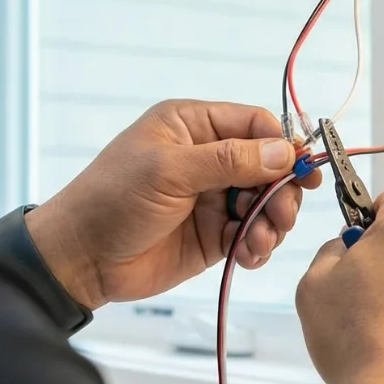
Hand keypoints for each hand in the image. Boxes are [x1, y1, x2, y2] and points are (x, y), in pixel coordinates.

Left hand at [25, 100, 322, 308]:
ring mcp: (213, 198)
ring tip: (258, 241)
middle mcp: (207, 158)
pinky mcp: (214, 234)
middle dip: (281, 191)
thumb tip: (284, 152)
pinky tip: (248, 256)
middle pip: (269, 166)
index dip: (282, 145)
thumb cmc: (112, 200)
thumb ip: (228, 160)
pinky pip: (252, 235)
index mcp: (192, 126)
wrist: (81, 259)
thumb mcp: (169, 171)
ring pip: (266, 203)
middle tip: (282, 215)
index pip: (254, 124)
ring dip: (272, 222)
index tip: (302, 171)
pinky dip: (258, 245)